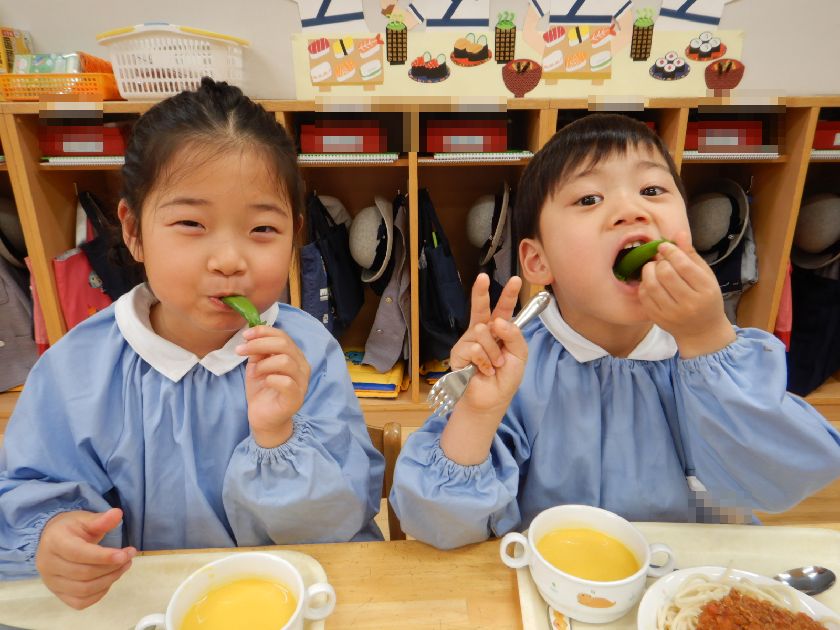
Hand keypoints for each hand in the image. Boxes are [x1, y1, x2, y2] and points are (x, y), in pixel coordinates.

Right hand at [35, 508, 135, 609]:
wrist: (53, 540)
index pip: (79, 553)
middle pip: (84, 573)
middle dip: (111, 567)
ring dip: (109, 579)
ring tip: (124, 566)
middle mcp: (48, 565)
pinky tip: (110, 579)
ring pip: (83, 590)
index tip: (125, 554)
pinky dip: (99, 593)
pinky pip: (80, 602)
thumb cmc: (72, 529)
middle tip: (129, 556)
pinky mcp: (57, 594)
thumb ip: (101, 520)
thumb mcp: (85, 519)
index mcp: (54, 542)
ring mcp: (51, 582)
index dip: (103, 556)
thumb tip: (118, 514)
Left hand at [237, 326, 310, 447]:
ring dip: (264, 363)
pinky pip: (286, 382)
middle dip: (259, 344)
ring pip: (285, 361)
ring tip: (255, 372)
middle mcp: (302, 366)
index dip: (264, 331)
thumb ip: (258, 351)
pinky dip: (271, 378)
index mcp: (294, 356)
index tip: (245, 335)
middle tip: (241, 350)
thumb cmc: (262, 390)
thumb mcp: (257, 366)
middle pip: (284, 344)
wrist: (264, 418)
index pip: (283, 336)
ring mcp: (301, 382)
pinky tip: (264, 382)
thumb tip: (253, 338)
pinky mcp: (296, 397)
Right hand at [439, 274, 525, 464]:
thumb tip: (498, 321)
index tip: (516, 280)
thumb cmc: (506, 378)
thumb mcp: (519, 356)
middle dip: (481, 293)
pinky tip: (483, 370)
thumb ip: (514, 336)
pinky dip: (482, 361)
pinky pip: (473, 348)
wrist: (491, 399)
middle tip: (483, 278)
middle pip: (481, 309)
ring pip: (482, 332)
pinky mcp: (458, 353)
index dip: (508, 295)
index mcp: (500, 331)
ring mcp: (469, 341)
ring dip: (493, 352)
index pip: (504, 310)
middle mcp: (483, 333)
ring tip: (494, 365)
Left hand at [638, 231, 735, 357]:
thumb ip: (691, 255)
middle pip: (666, 274)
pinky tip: (650, 281)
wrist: (702, 331)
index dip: (670, 251)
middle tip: (660, 259)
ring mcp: (672, 313)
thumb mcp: (706, 276)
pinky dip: (644, 284)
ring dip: (648, 271)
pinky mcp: (658, 319)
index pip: (684, 265)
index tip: (664, 246)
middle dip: (659, 261)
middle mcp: (689, 303)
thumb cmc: (706, 298)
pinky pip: (644, 296)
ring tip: (653, 268)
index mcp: (706, 290)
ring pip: (652, 285)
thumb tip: (679, 233)